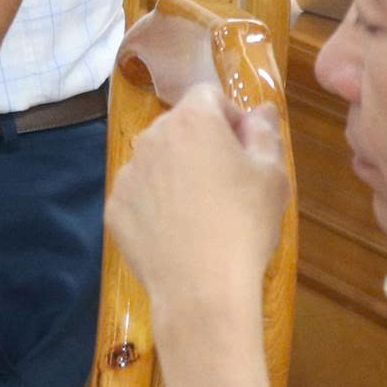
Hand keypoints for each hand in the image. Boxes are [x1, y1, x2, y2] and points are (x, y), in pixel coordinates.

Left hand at [106, 82, 286, 310]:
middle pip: (179, 127)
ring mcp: (128, 173)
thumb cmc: (244, 226)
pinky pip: (139, 195)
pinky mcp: (114, 208)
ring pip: (156, 160)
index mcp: (192, 120)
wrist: (201, 291)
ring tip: (200, 213)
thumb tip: (260, 109)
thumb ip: (263, 132)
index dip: (230, 117)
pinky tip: (176, 234)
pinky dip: (155, 205)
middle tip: (226, 184)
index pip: (209, 95)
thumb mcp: (271, 176)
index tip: (245, 151)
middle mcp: (151, 137)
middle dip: (202, 144)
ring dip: (176, 173)